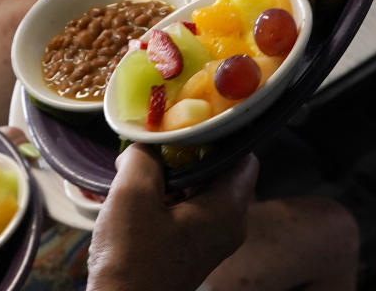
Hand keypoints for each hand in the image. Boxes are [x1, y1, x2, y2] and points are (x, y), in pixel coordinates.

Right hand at [87, 144, 259, 290]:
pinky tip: (142, 186)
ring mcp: (212, 240)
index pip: (244, 156)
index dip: (221, 133)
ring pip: (203, 188)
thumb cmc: (131, 259)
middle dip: (191, 150)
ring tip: (146, 158)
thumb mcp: (132, 195)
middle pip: (222, 170)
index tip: (192, 116)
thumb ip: (143, 157)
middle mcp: (229, 225)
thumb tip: (144, 145)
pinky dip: (171, 192)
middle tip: (161, 134)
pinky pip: (191, 207)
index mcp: (227, 210)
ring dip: (176, 171)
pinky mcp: (192, 248)